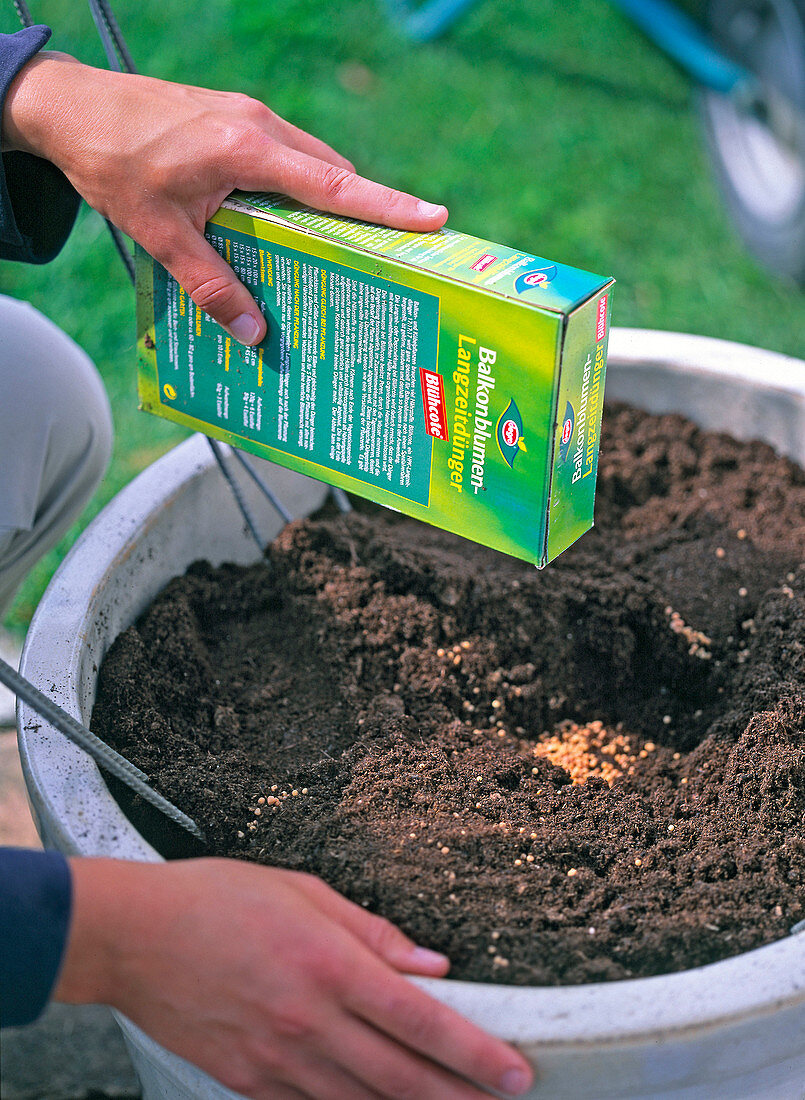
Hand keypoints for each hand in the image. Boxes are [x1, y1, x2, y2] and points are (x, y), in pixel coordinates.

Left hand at [3, 54, 447, 344]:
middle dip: (373, 208)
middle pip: (333, 172)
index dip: (386, 204)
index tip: (432, 216)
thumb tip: (252, 335)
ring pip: (312, 162)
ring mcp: (249, 117)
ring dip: (336, 199)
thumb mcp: (159, 233)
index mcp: (246, 148)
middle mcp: (258, 125)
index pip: (333, 183)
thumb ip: (209, 284)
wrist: (72, 106)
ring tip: (359, 244)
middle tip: (408, 244)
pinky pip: (289, 156)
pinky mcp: (237, 120)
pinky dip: (306, 188)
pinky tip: (300, 222)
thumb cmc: (112, 161)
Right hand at [56, 858, 532, 1098]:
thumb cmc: (215, 899)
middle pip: (402, 1075)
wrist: (132, 937)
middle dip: (460, 1095)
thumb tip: (427, 962)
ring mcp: (277, 1059)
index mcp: (329, 963)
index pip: (420, 1019)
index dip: (474, 1051)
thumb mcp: (302, 891)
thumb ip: (370, 930)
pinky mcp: (246, 1080)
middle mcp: (309, 1019)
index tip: (513, 1072)